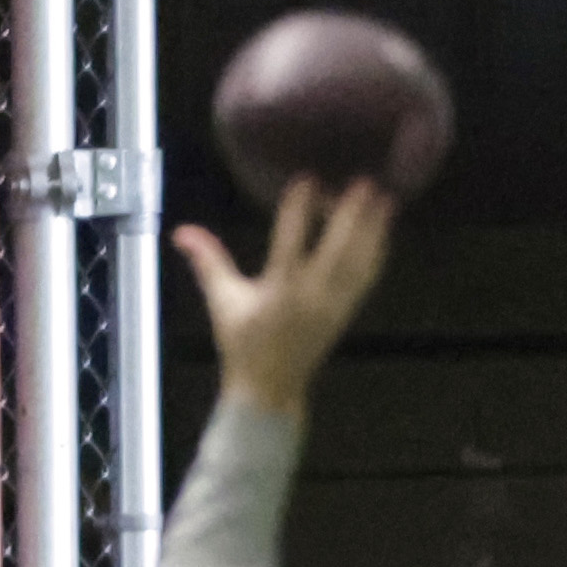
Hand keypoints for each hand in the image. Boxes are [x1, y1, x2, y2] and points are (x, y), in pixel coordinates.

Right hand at [178, 175, 394, 414]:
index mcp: (279, 293)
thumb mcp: (222, 301)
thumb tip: (180, 230)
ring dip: (374, 230)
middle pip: (337, 252)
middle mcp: (311, 299)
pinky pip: (366, 278)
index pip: (290, 244)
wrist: (271, 387)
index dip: (299, 211)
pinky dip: (377, 252)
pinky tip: (384, 227)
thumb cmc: (242, 342)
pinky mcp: (347, 312)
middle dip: (351, 217)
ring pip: (359, 263)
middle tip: (363, 182)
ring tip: (385, 198)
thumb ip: (207, 261)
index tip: (307, 179)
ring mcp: (334, 306)